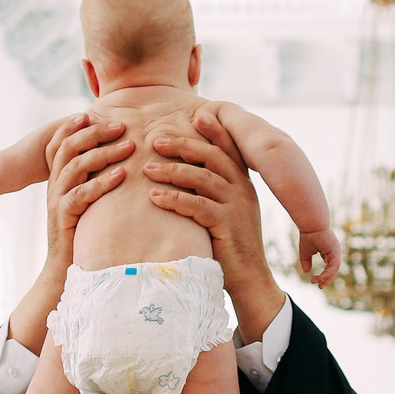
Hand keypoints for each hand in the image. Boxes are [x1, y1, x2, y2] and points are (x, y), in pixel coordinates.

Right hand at [41, 114, 131, 258]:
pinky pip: (81, 194)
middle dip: (95, 133)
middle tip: (122, 126)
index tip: (92, 112)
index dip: (72, 126)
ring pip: (76, 166)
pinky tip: (121, 175)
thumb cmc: (82, 230)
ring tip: (130, 146)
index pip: (60, 142)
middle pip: (69, 147)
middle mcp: (55, 184)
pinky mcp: (63, 216)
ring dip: (104, 153)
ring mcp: (57, 199)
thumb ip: (93, 178)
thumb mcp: (86, 199)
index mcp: (58, 176)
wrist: (65, 265)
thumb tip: (117, 156)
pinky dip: (102, 182)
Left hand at [143, 109, 281, 334]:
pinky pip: (197, 205)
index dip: (214, 130)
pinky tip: (154, 196)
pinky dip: (174, 198)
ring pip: (202, 177)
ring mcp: (237, 206)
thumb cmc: (229, 244)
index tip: (195, 115)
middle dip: (182, 145)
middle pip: (211, 156)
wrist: (249, 278)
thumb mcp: (226, 211)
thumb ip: (213, 191)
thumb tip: (187, 172)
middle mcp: (242, 189)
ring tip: (146, 169)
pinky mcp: (227, 225)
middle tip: (155, 140)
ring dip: (171, 171)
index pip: (228, 148)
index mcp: (242, 182)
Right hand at [297, 225, 344, 286]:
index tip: (316, 282)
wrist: (310, 225)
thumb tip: (306, 271)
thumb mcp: (305, 252)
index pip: (329, 267)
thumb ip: (306, 261)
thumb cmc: (308, 235)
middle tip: (320, 286)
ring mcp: (336, 251)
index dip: (324, 275)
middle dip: (327, 279)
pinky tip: (321, 278)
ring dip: (327, 278)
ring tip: (319, 283)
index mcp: (329, 252)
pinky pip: (334, 266)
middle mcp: (334, 252)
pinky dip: (328, 273)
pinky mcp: (336, 251)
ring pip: (334, 269)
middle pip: (333, 270)